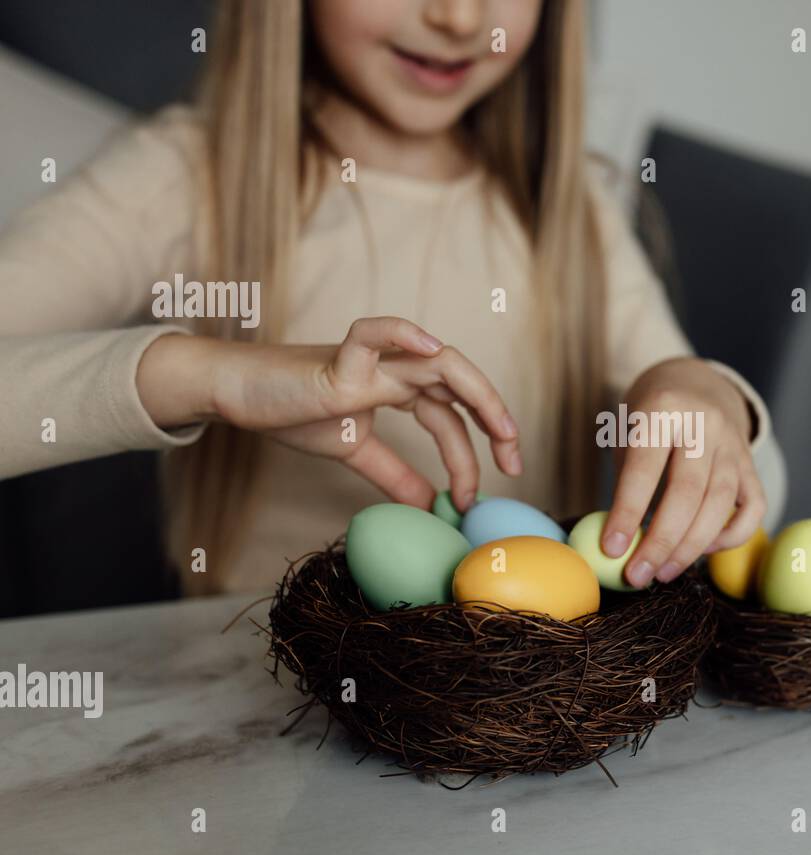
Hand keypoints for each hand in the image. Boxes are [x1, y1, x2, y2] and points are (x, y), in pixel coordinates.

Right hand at [137, 317, 520, 510]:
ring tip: (502, 428)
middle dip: (496, 420)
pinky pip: (372, 334)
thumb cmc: (293, 411)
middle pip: (461, 385)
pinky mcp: (336, 361)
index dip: (472, 455)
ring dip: (478, 392)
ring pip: (438, 361)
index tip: (477, 498)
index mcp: (401, 388)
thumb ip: (393, 476)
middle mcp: (394, 369)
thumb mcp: (354, 452)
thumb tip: (429, 506)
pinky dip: (403, 334)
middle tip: (514, 464)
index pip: (451, 417)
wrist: (238, 393)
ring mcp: (369, 362)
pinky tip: (432, 350)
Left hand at [600, 357, 765, 587]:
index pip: (644, 469)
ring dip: (692, 547)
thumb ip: (626, 480)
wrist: (696, 384)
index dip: (627, 513)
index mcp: (663, 410)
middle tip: (638, 576)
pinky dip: (733, 536)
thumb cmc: (649, 417)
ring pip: (721, 503)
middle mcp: (704, 424)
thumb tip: (618, 544)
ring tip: (663, 572)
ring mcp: (733, 443)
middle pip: (688, 492)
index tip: (611, 550)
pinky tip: (705, 550)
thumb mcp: (627, 432)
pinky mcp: (750, 462)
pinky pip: (754, 506)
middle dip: (661, 542)